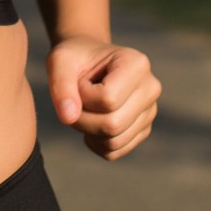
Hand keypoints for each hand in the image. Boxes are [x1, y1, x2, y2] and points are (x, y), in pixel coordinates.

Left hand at [47, 35, 160, 160]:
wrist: (87, 62)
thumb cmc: (75, 58)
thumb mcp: (60, 61)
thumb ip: (61, 85)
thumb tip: (68, 117)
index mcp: (137, 64)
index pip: (108, 99)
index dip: (82, 96)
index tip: (79, 81)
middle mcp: (151, 88)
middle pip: (113, 124)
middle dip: (82, 118)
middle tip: (74, 101)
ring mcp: (150, 112)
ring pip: (113, 142)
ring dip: (87, 131)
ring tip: (83, 109)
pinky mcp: (142, 130)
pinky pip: (114, 152)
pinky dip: (94, 143)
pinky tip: (90, 122)